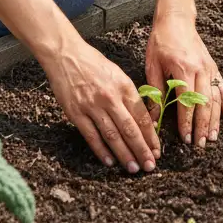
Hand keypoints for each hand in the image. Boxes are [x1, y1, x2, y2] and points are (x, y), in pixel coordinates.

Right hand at [44, 36, 159, 172]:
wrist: (66, 54)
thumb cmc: (93, 63)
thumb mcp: (117, 74)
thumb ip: (128, 95)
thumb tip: (142, 119)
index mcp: (123, 86)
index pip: (142, 116)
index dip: (151, 136)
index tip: (157, 150)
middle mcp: (110, 97)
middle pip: (130, 129)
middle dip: (142, 150)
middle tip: (150, 166)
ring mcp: (92, 106)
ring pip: (112, 135)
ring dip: (124, 154)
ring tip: (133, 168)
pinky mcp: (76, 113)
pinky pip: (91, 136)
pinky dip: (101, 151)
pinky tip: (109, 161)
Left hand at [145, 12, 222, 147]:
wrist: (176, 19)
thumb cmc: (161, 42)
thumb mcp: (152, 65)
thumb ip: (155, 92)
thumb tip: (152, 118)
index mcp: (183, 69)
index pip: (187, 102)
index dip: (186, 122)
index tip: (185, 138)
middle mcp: (200, 70)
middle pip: (204, 104)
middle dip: (202, 126)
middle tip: (200, 145)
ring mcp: (209, 68)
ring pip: (216, 98)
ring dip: (215, 120)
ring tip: (213, 137)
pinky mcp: (214, 66)